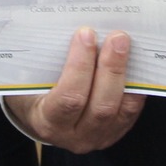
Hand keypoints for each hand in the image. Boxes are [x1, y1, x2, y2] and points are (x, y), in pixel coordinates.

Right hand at [2, 27, 146, 151]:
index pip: (68, 99)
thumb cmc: (33, 92)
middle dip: (111, 68)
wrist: (41, 119)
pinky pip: (132, 109)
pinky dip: (137, 84)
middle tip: (117, 37)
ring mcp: (99, 137)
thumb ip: (46, 60)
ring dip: (126, 74)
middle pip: (101, 106)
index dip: (80, 66)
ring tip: (127, 44)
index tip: (85, 35)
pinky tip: (136, 61)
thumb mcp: (29, 79)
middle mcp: (75, 136)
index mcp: (47, 122)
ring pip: (122, 109)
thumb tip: (75, 28)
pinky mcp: (117, 131)